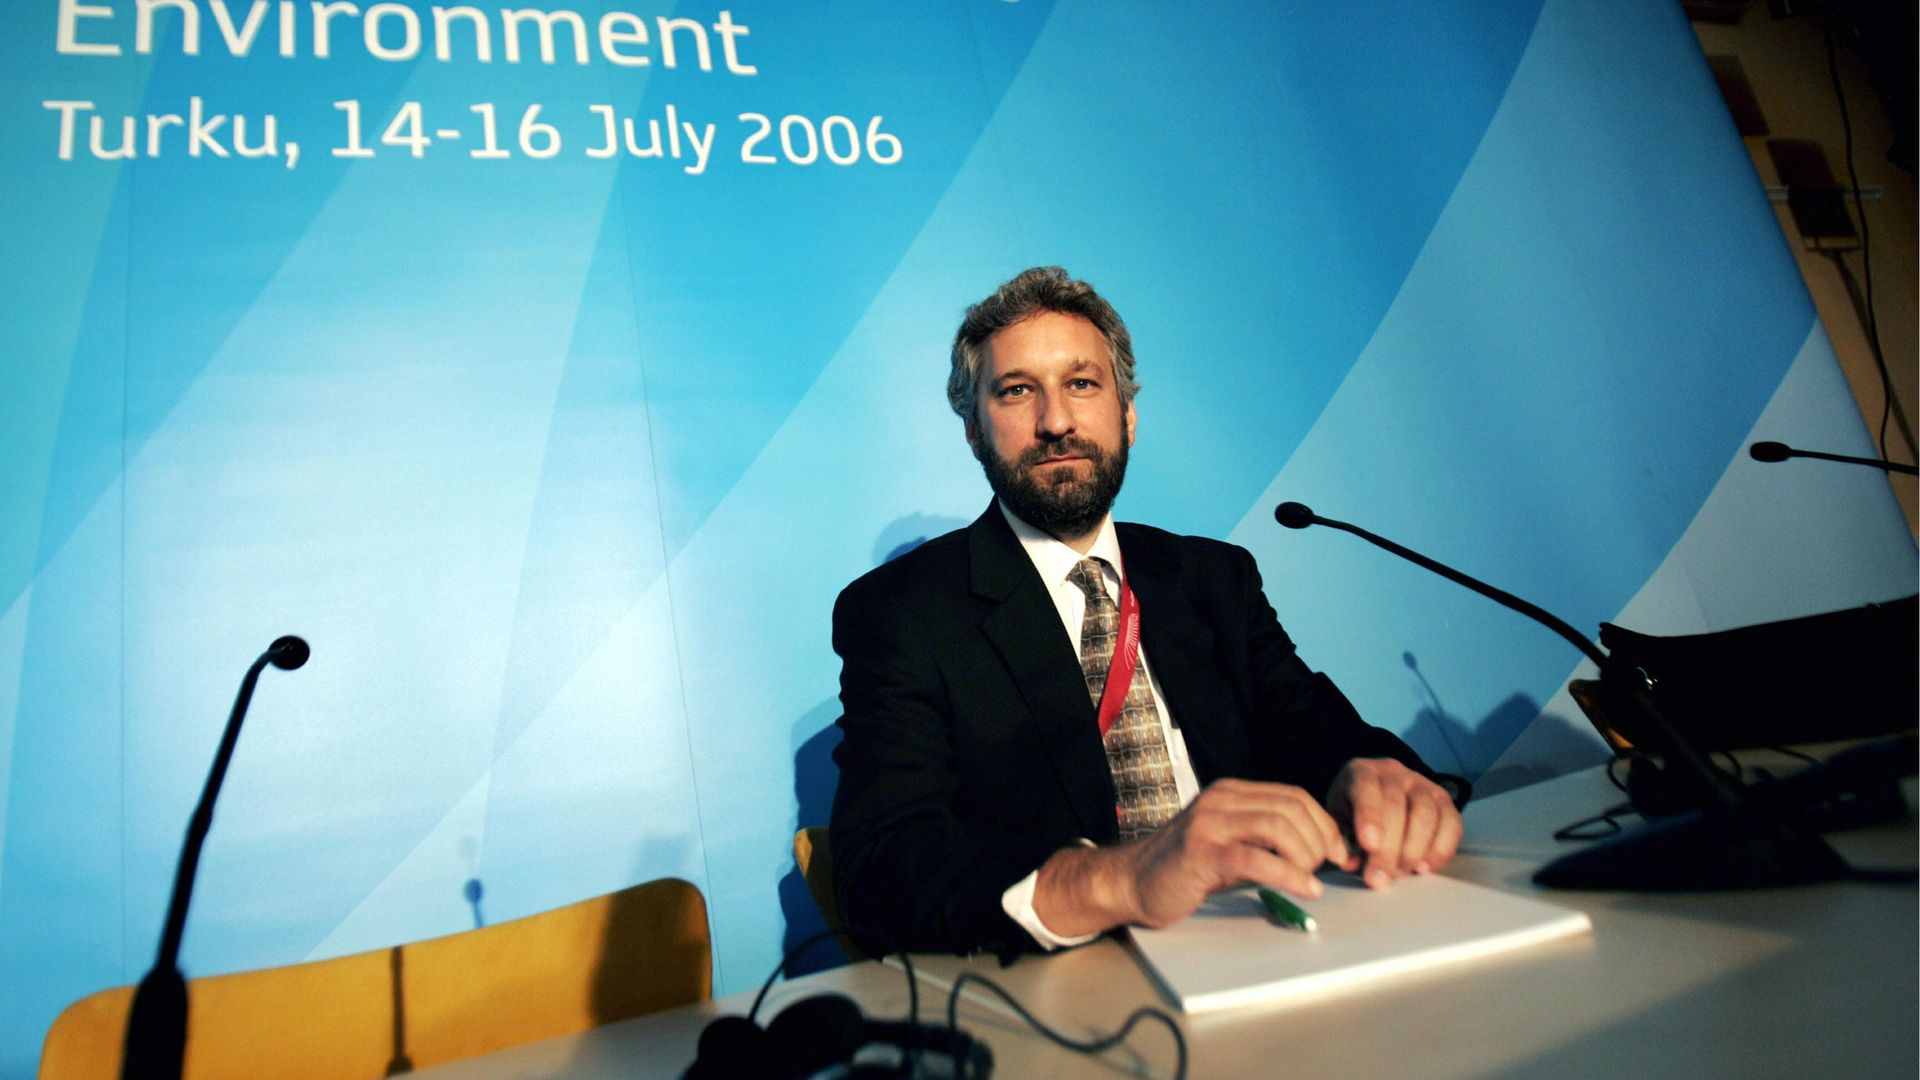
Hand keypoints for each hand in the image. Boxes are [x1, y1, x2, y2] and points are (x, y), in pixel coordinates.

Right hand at [1033, 779, 1349, 935]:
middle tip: (1327, 869)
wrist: (1131, 882)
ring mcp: (1209, 823)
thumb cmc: (1185, 869)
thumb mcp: (1229, 842)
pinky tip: (1305, 889)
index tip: (1339, 853)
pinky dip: (1289, 875)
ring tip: (1311, 879)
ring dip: (1306, 857)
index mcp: (1230, 793)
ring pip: (1279, 828)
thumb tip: (1320, 851)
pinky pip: (1257, 859)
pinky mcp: (1202, 852)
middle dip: (1320, 840)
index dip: (1324, 824)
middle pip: (1292, 808)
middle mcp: (1221, 800)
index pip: (1293, 796)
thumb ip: (1265, 839)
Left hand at [1325, 758, 1462, 888]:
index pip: (1366, 790)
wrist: (1377, 796)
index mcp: (1361, 772)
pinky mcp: (1443, 800)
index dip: (1369, 818)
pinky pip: (1451, 824)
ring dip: (1414, 851)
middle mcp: (1394, 773)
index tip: (1369, 845)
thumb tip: (1351, 863)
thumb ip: (1342, 840)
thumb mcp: (1338, 820)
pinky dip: (1440, 850)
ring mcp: (1422, 784)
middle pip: (1396, 807)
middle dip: (1389, 849)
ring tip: (1400, 873)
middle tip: (1380, 878)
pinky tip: (1424, 867)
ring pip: (1426, 815)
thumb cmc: (1353, 810)